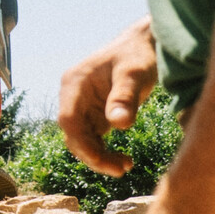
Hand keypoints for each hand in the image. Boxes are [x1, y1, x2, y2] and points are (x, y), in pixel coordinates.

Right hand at [58, 18, 156, 173]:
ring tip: (126, 166)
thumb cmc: (139, 55)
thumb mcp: (134, 73)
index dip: (82, 144)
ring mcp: (82, 106)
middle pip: (73, 135)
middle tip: (121, 169)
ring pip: (82, 140)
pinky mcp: (94, 113)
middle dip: (93, 155)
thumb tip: (119, 125)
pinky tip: (123, 160)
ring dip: (99, 157)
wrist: (145, 44)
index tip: (104, 161)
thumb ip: (125, 97)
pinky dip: (104, 152)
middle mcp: (73, 96)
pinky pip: (93, 139)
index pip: (69, 120)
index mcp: (74, 83)